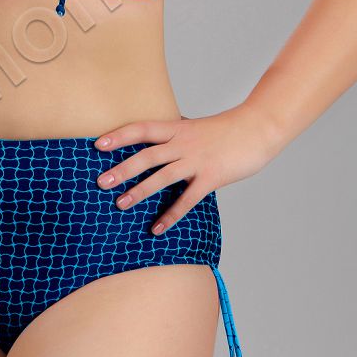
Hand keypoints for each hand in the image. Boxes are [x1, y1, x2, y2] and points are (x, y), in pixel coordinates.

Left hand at [93, 104, 278, 233]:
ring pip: (162, 177)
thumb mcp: (196, 128)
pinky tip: (157, 228)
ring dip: (140, 192)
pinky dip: (171, 215)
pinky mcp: (212, 177)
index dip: (119, 136)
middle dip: (122, 169)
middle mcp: (183, 143)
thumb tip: (157, 143)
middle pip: (146, 155)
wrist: (258, 127)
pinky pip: (187, 199)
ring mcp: (197, 160)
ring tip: (120, 205)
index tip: (97, 145)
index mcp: (177, 128)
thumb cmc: (227, 129)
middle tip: (100, 182)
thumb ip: (176, 136)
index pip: (142, 128)